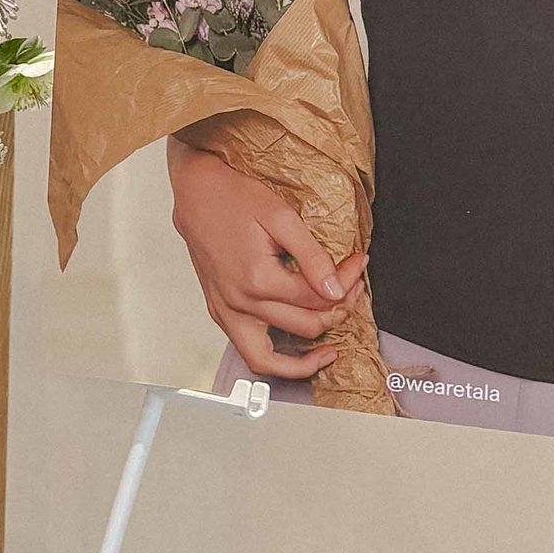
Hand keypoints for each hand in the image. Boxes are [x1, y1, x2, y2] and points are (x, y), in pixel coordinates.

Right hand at [167, 137, 366, 381]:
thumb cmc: (233, 197)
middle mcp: (239, 302)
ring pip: (273, 358)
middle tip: (351, 288)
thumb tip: (335, 288)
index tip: (357, 265)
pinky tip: (294, 352)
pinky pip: (249, 353)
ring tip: (329, 346)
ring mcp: (226, 311)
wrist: (196, 191)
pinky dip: (275, 361)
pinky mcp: (219, 311)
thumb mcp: (281, 217)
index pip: (319, 297)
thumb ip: (312, 256)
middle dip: (338, 309)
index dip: (346, 283)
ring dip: (307, 354)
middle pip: (305, 326)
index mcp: (258, 279)